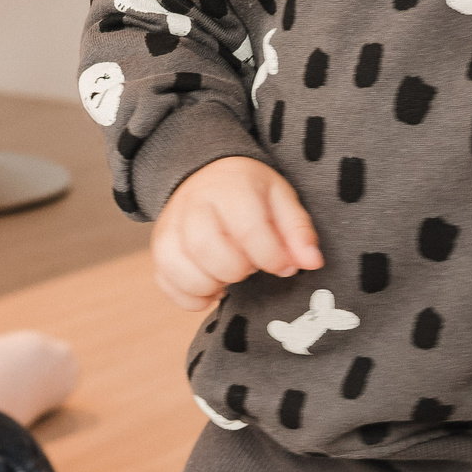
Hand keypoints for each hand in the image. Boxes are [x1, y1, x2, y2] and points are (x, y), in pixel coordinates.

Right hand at [150, 156, 321, 311]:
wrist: (206, 174)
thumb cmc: (249, 191)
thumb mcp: (281, 198)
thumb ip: (298, 230)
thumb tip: (312, 262)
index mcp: (229, 187)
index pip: (248, 230)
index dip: (271, 257)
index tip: (284, 265)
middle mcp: (193, 205)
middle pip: (209, 252)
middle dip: (239, 270)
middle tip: (251, 265)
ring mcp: (170, 227)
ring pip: (184, 271)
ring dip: (214, 285)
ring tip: (230, 274)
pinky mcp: (159, 249)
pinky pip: (168, 284)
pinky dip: (192, 297)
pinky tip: (212, 287)